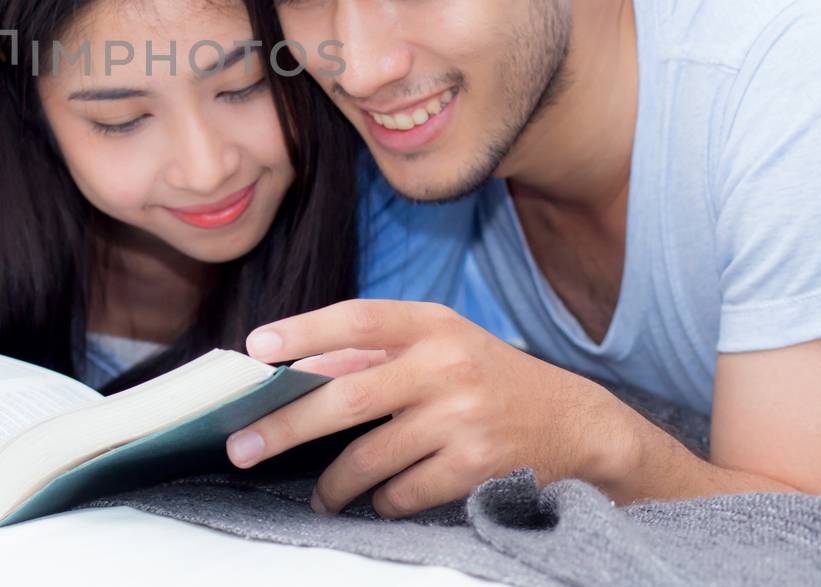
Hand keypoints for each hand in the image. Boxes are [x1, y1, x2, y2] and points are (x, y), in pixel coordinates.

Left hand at [225, 299, 614, 517]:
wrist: (576, 424)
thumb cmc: (487, 379)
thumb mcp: (441, 346)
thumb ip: (376, 356)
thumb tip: (293, 374)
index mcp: (432, 324)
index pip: (356, 319)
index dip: (303, 332)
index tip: (255, 349)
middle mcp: (446, 364)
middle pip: (346, 396)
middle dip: (285, 426)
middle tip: (243, 446)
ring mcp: (462, 417)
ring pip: (368, 457)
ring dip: (333, 484)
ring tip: (320, 495)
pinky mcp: (476, 466)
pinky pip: (402, 492)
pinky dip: (382, 501)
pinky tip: (379, 501)